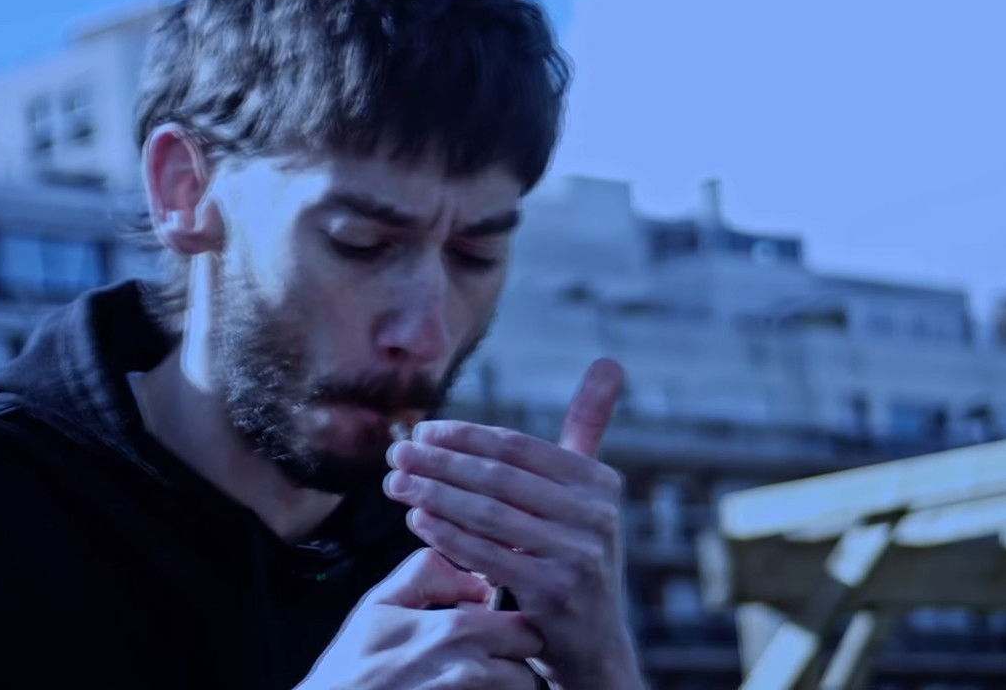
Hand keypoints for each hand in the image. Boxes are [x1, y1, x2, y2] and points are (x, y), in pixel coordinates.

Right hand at [297, 548, 543, 689]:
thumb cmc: (352, 666)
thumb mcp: (379, 603)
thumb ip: (428, 572)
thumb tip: (471, 570)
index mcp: (455, 632)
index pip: (527, 625)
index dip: (517, 624)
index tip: (500, 624)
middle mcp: (471, 671)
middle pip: (531, 667)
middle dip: (517, 660)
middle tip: (492, 655)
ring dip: (504, 686)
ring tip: (473, 678)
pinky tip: (457, 689)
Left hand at [382, 359, 643, 689]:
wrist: (592, 643)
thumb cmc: (572, 555)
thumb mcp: (586, 494)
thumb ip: (588, 429)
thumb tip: (610, 361)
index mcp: (599, 480)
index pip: (517, 447)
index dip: (464, 435)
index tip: (421, 431)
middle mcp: (596, 513)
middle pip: (497, 476)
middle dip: (439, 462)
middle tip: (395, 454)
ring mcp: (579, 553)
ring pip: (487, 512)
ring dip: (433, 493)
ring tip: (395, 482)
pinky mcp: (556, 590)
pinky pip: (488, 553)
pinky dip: (447, 533)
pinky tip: (417, 519)